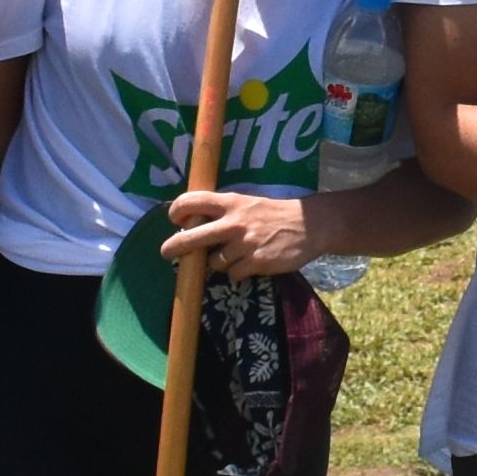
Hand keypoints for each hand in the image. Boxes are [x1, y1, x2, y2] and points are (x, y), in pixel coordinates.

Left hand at [163, 186, 322, 280]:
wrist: (310, 225)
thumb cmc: (274, 214)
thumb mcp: (248, 203)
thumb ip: (225, 212)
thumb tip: (195, 225)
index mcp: (231, 203)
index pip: (193, 201)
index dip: (178, 210)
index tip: (175, 219)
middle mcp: (234, 222)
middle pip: (192, 237)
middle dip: (174, 247)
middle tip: (166, 252)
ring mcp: (244, 244)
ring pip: (214, 262)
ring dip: (219, 262)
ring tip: (234, 256)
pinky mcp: (256, 262)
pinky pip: (233, 274)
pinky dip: (237, 272)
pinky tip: (249, 264)